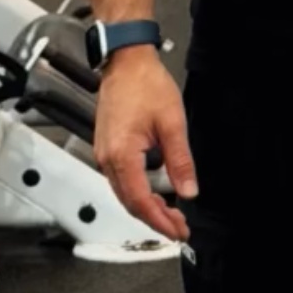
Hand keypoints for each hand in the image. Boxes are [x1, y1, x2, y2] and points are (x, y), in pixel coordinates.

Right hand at [94, 49, 196, 243]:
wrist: (126, 62)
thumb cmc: (145, 84)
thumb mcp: (172, 123)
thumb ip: (180, 161)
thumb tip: (188, 190)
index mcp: (122, 155)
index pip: (140, 201)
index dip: (160, 221)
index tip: (178, 230)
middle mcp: (107, 159)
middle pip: (129, 203)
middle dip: (154, 219)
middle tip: (178, 227)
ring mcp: (104, 154)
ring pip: (123, 194)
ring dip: (146, 208)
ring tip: (170, 215)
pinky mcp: (106, 148)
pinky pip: (120, 181)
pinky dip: (137, 193)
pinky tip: (153, 194)